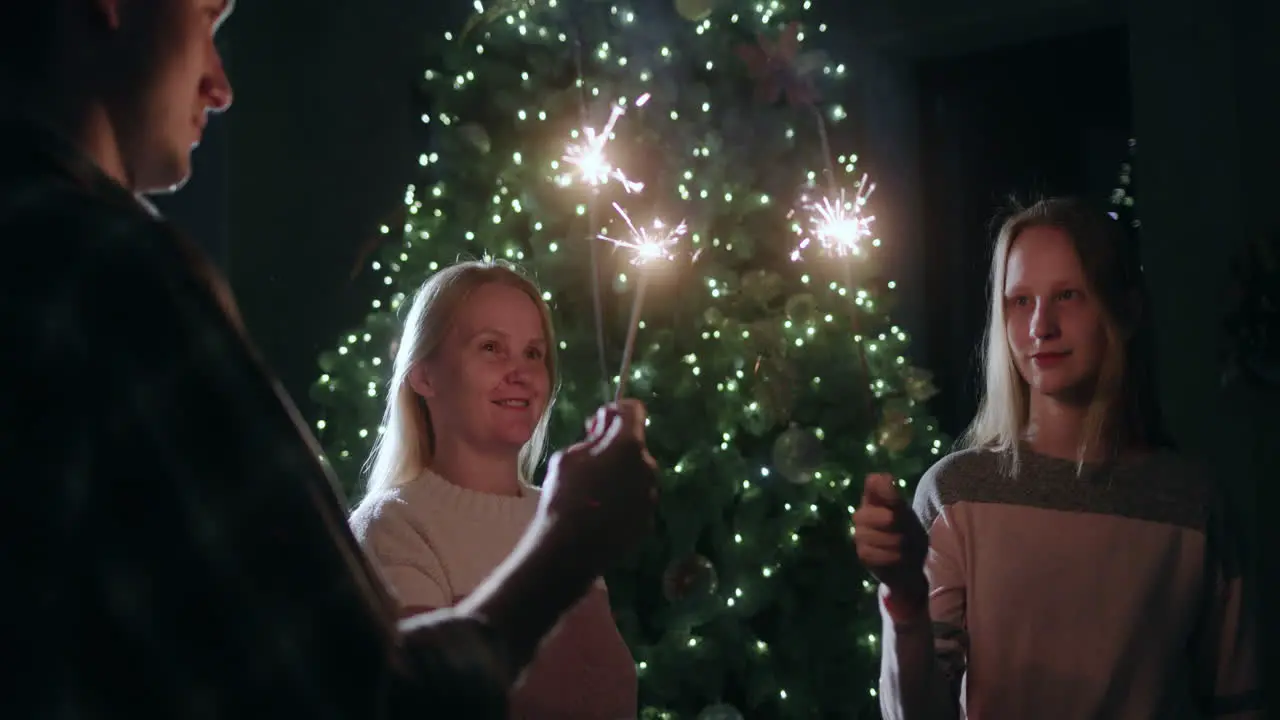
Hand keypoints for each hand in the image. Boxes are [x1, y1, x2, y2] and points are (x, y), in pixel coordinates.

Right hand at [537, 399, 657, 576]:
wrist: (568, 550)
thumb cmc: (563, 496)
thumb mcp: (567, 456)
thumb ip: (592, 437)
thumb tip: (604, 427)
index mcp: (628, 445)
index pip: (634, 410)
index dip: (615, 410)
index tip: (598, 422)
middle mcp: (648, 467)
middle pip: (635, 445)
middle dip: (615, 445)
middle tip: (590, 457)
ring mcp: (650, 496)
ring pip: (637, 473)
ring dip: (621, 473)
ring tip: (594, 489)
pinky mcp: (648, 520)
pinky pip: (637, 499)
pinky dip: (624, 498)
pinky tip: (602, 511)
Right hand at [853, 473, 928, 604]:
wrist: (912, 567)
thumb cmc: (911, 535)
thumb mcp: (907, 516)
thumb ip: (893, 498)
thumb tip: (882, 476)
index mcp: (877, 499)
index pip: (873, 484)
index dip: (883, 491)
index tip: (896, 502)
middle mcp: (864, 515)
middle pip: (864, 514)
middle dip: (885, 522)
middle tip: (902, 529)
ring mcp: (860, 535)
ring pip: (867, 535)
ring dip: (891, 541)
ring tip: (904, 546)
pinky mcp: (862, 555)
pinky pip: (870, 553)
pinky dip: (888, 556)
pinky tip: (898, 557)